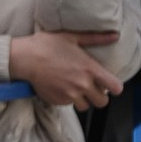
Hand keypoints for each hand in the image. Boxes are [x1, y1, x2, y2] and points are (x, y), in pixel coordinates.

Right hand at [9, 29, 125, 108]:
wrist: (25, 58)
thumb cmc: (47, 45)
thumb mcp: (72, 37)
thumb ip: (96, 38)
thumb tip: (115, 35)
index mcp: (90, 70)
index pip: (116, 88)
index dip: (116, 87)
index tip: (110, 84)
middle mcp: (82, 85)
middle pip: (102, 102)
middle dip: (99, 96)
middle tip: (91, 88)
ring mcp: (69, 95)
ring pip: (85, 106)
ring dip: (84, 100)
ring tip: (76, 89)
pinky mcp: (57, 101)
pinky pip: (68, 105)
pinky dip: (67, 99)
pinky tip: (61, 88)